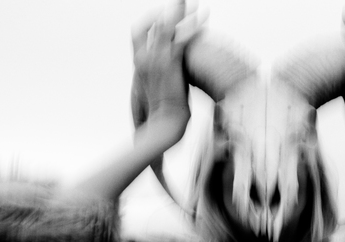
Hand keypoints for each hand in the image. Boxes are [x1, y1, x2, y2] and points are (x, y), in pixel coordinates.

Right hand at [131, 0, 207, 134]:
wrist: (162, 125)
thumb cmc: (160, 116)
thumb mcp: (155, 94)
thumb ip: (159, 81)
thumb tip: (167, 81)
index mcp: (140, 64)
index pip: (141, 32)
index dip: (153, 21)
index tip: (165, 17)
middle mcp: (146, 58)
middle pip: (155, 24)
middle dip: (169, 11)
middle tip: (182, 0)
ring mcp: (157, 60)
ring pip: (168, 27)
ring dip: (183, 13)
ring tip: (197, 5)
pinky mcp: (170, 65)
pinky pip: (182, 39)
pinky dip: (192, 28)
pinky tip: (203, 20)